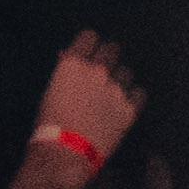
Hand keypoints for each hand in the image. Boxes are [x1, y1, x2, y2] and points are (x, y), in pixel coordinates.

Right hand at [35, 32, 147, 169]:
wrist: (65, 152)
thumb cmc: (49, 123)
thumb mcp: (51, 90)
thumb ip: (65, 72)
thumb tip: (68, 58)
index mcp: (73, 64)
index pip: (89, 37)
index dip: (91, 43)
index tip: (91, 50)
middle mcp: (97, 72)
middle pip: (112, 50)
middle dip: (108, 56)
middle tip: (104, 68)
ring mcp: (115, 90)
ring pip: (126, 71)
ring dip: (120, 76)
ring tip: (114, 89)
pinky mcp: (129, 109)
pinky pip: (139, 92)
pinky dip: (133, 95)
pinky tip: (127, 101)